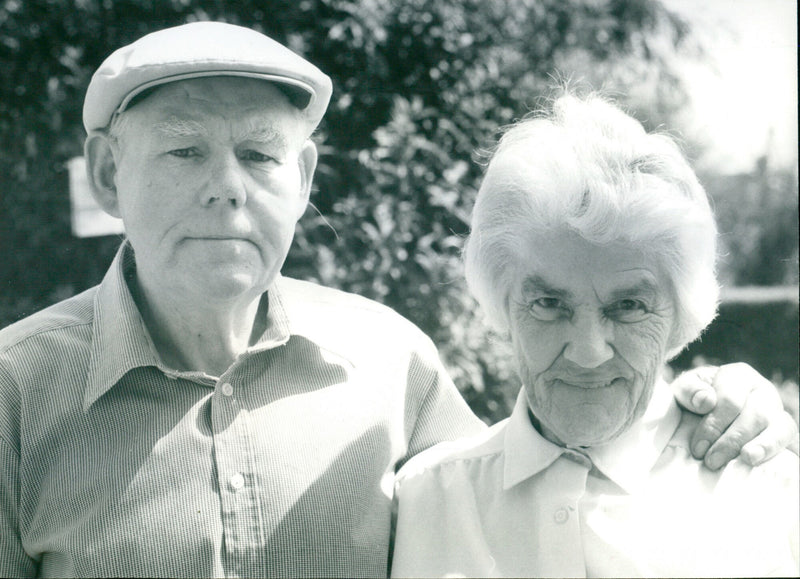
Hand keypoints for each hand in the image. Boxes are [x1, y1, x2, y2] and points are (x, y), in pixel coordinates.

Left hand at [671, 363, 798, 469]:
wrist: (705, 409)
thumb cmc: (695, 398)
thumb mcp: (684, 389)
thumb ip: (690, 391)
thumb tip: (706, 401)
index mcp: (737, 375)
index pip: (730, 400)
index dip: (714, 425)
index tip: (698, 448)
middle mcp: (761, 389)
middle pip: (755, 415)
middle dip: (731, 441)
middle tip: (711, 461)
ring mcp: (775, 409)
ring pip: (778, 426)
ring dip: (761, 446)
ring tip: (746, 459)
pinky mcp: (783, 428)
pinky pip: (786, 437)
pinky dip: (774, 449)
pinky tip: (759, 461)